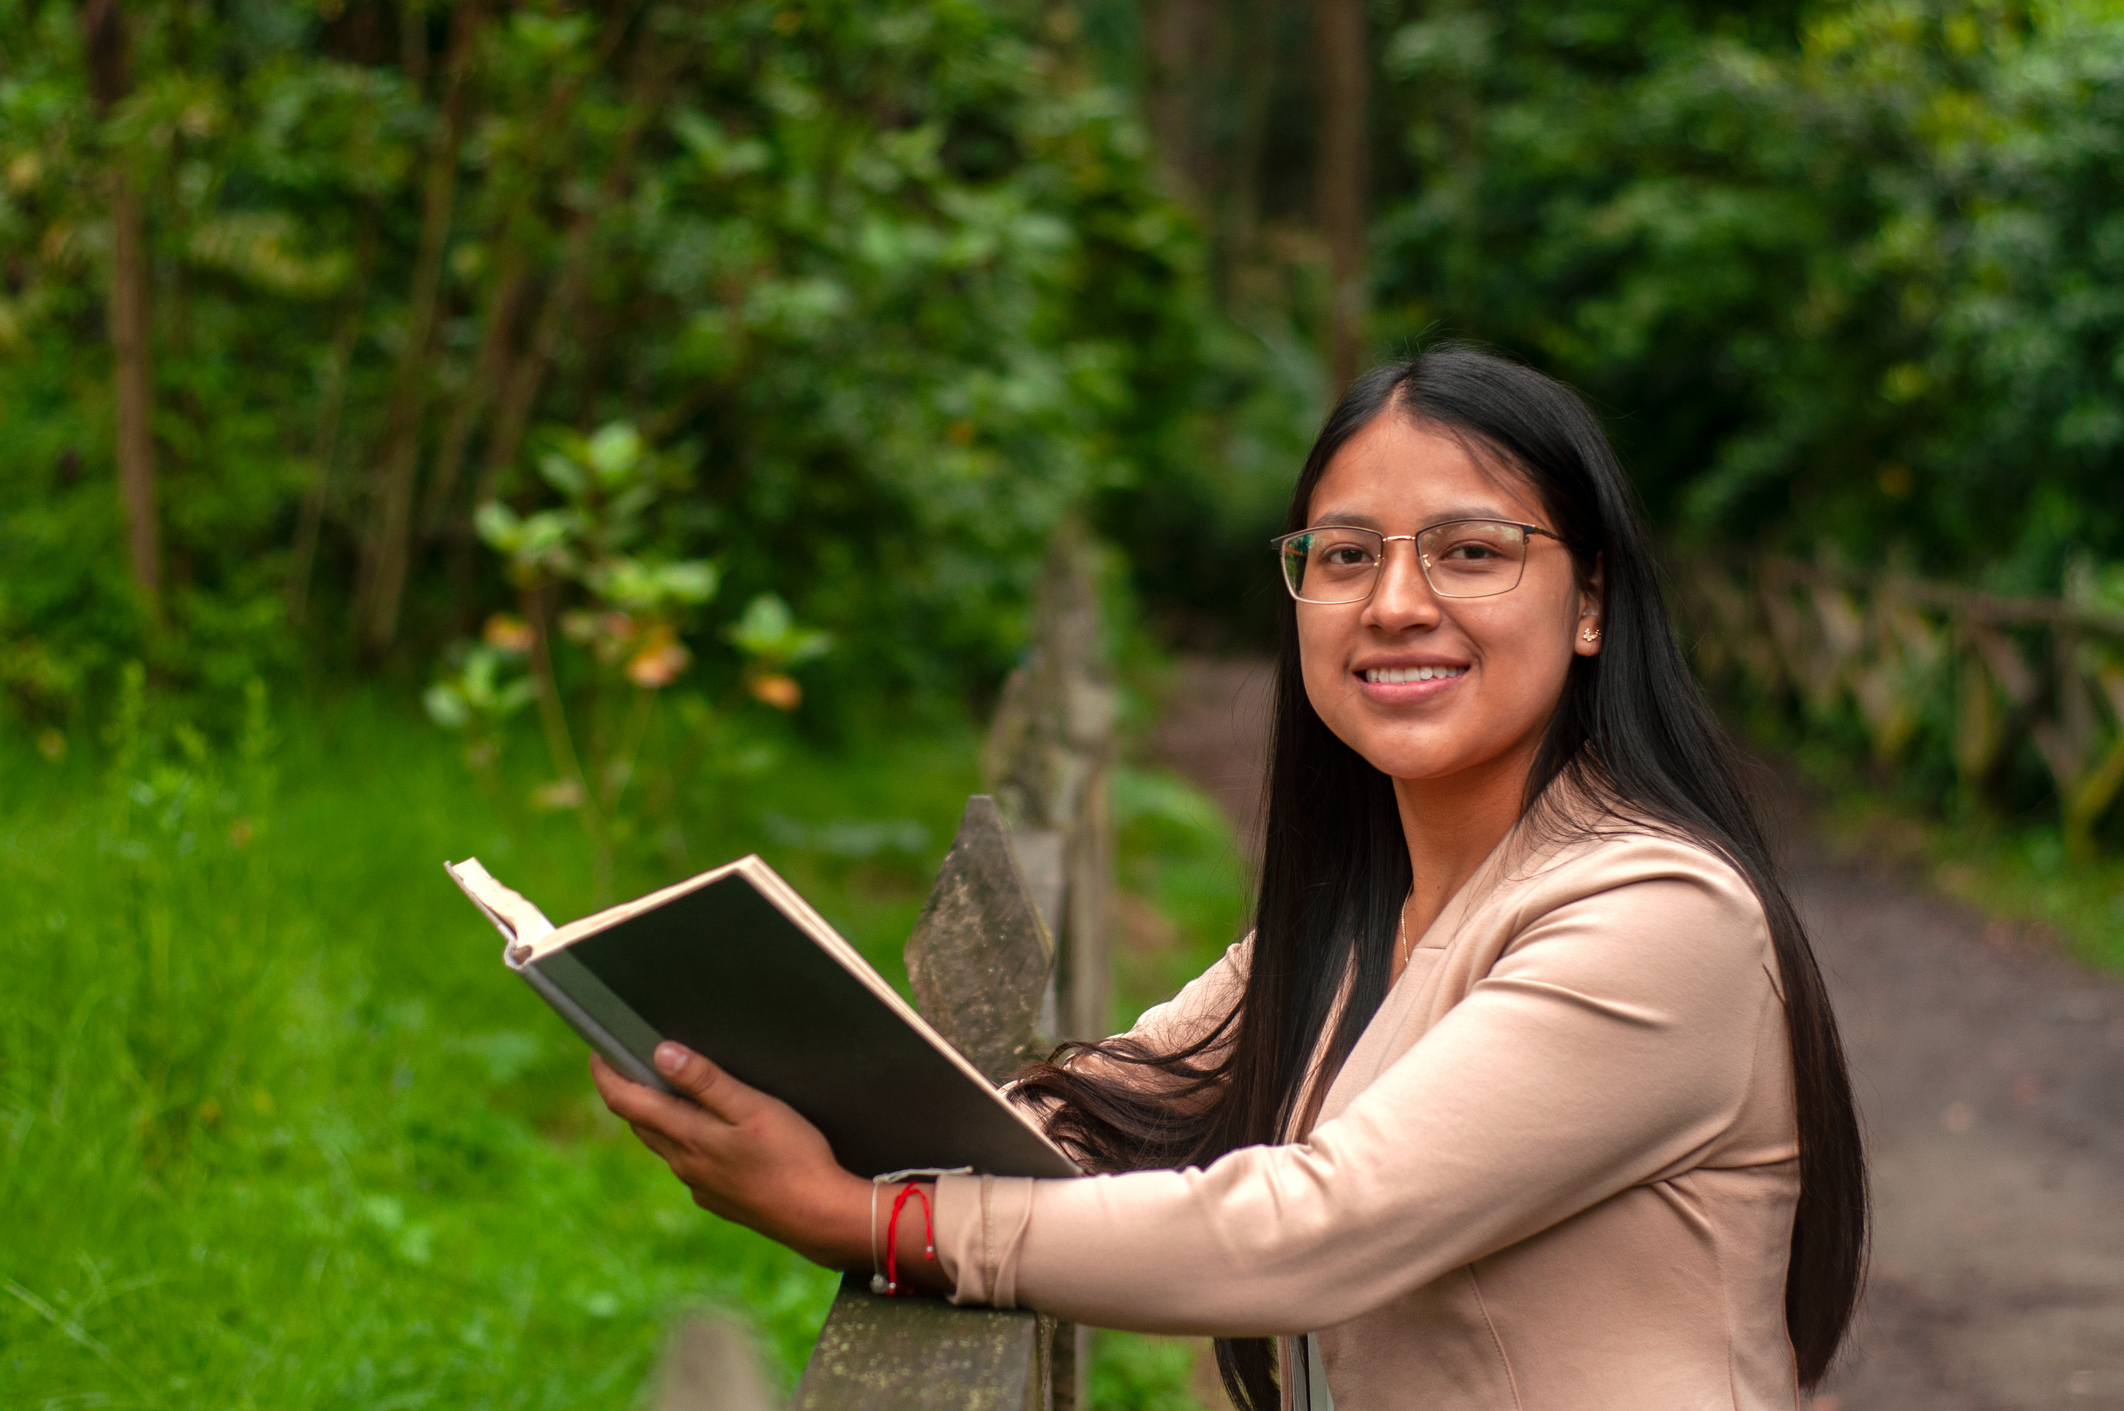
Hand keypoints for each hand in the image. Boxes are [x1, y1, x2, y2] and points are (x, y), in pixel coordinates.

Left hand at [592, 1043, 871, 1269]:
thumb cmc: (792, 1156)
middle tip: (628, 1060)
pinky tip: (708, 1133)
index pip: (626, 1102)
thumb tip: (660, 1053)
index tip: (597, 1050)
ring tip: (665, 1089)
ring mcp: (699, 1184)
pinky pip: (688, 1164)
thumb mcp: (753, 1108)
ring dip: (655, 1116)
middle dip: (628, 1091)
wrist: (819, 1218)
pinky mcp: (718, 1199)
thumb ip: (706, 1081)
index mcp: (687, 1136)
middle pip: (640, 1123)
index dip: (606, 1074)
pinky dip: (684, 1140)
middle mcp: (683, 1163)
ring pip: (664, 1144)